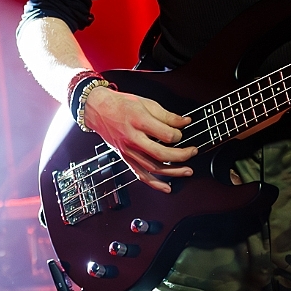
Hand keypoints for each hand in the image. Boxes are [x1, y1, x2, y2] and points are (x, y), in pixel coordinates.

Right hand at [81, 87, 196, 193]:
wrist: (98, 109)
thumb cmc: (121, 104)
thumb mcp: (146, 103)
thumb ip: (167, 115)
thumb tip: (185, 122)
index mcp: (139, 120)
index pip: (165, 134)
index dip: (179, 135)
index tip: (182, 132)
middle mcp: (132, 138)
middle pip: (160, 153)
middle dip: (181, 155)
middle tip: (193, 152)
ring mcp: (128, 150)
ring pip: (153, 167)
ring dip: (173, 172)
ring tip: (187, 171)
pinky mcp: (125, 158)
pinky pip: (140, 175)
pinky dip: (154, 184)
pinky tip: (167, 188)